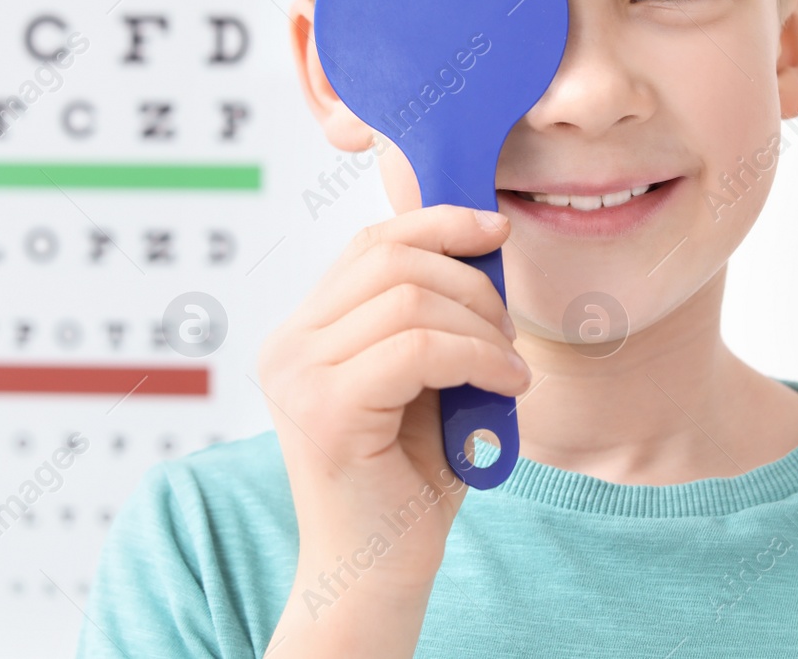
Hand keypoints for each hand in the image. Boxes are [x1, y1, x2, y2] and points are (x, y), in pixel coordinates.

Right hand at [258, 204, 528, 654]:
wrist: (375, 573)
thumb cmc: (406, 482)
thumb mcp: (422, 381)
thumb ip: (430, 319)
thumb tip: (481, 243)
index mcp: (303, 334)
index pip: (369, 244)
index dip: (437, 224)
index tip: (495, 230)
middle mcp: (288, 346)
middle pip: (390, 259)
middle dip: (469, 282)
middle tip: (506, 331)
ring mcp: (299, 375)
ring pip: (411, 299)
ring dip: (481, 327)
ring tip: (508, 368)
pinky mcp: (326, 409)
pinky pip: (419, 348)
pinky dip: (478, 358)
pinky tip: (506, 386)